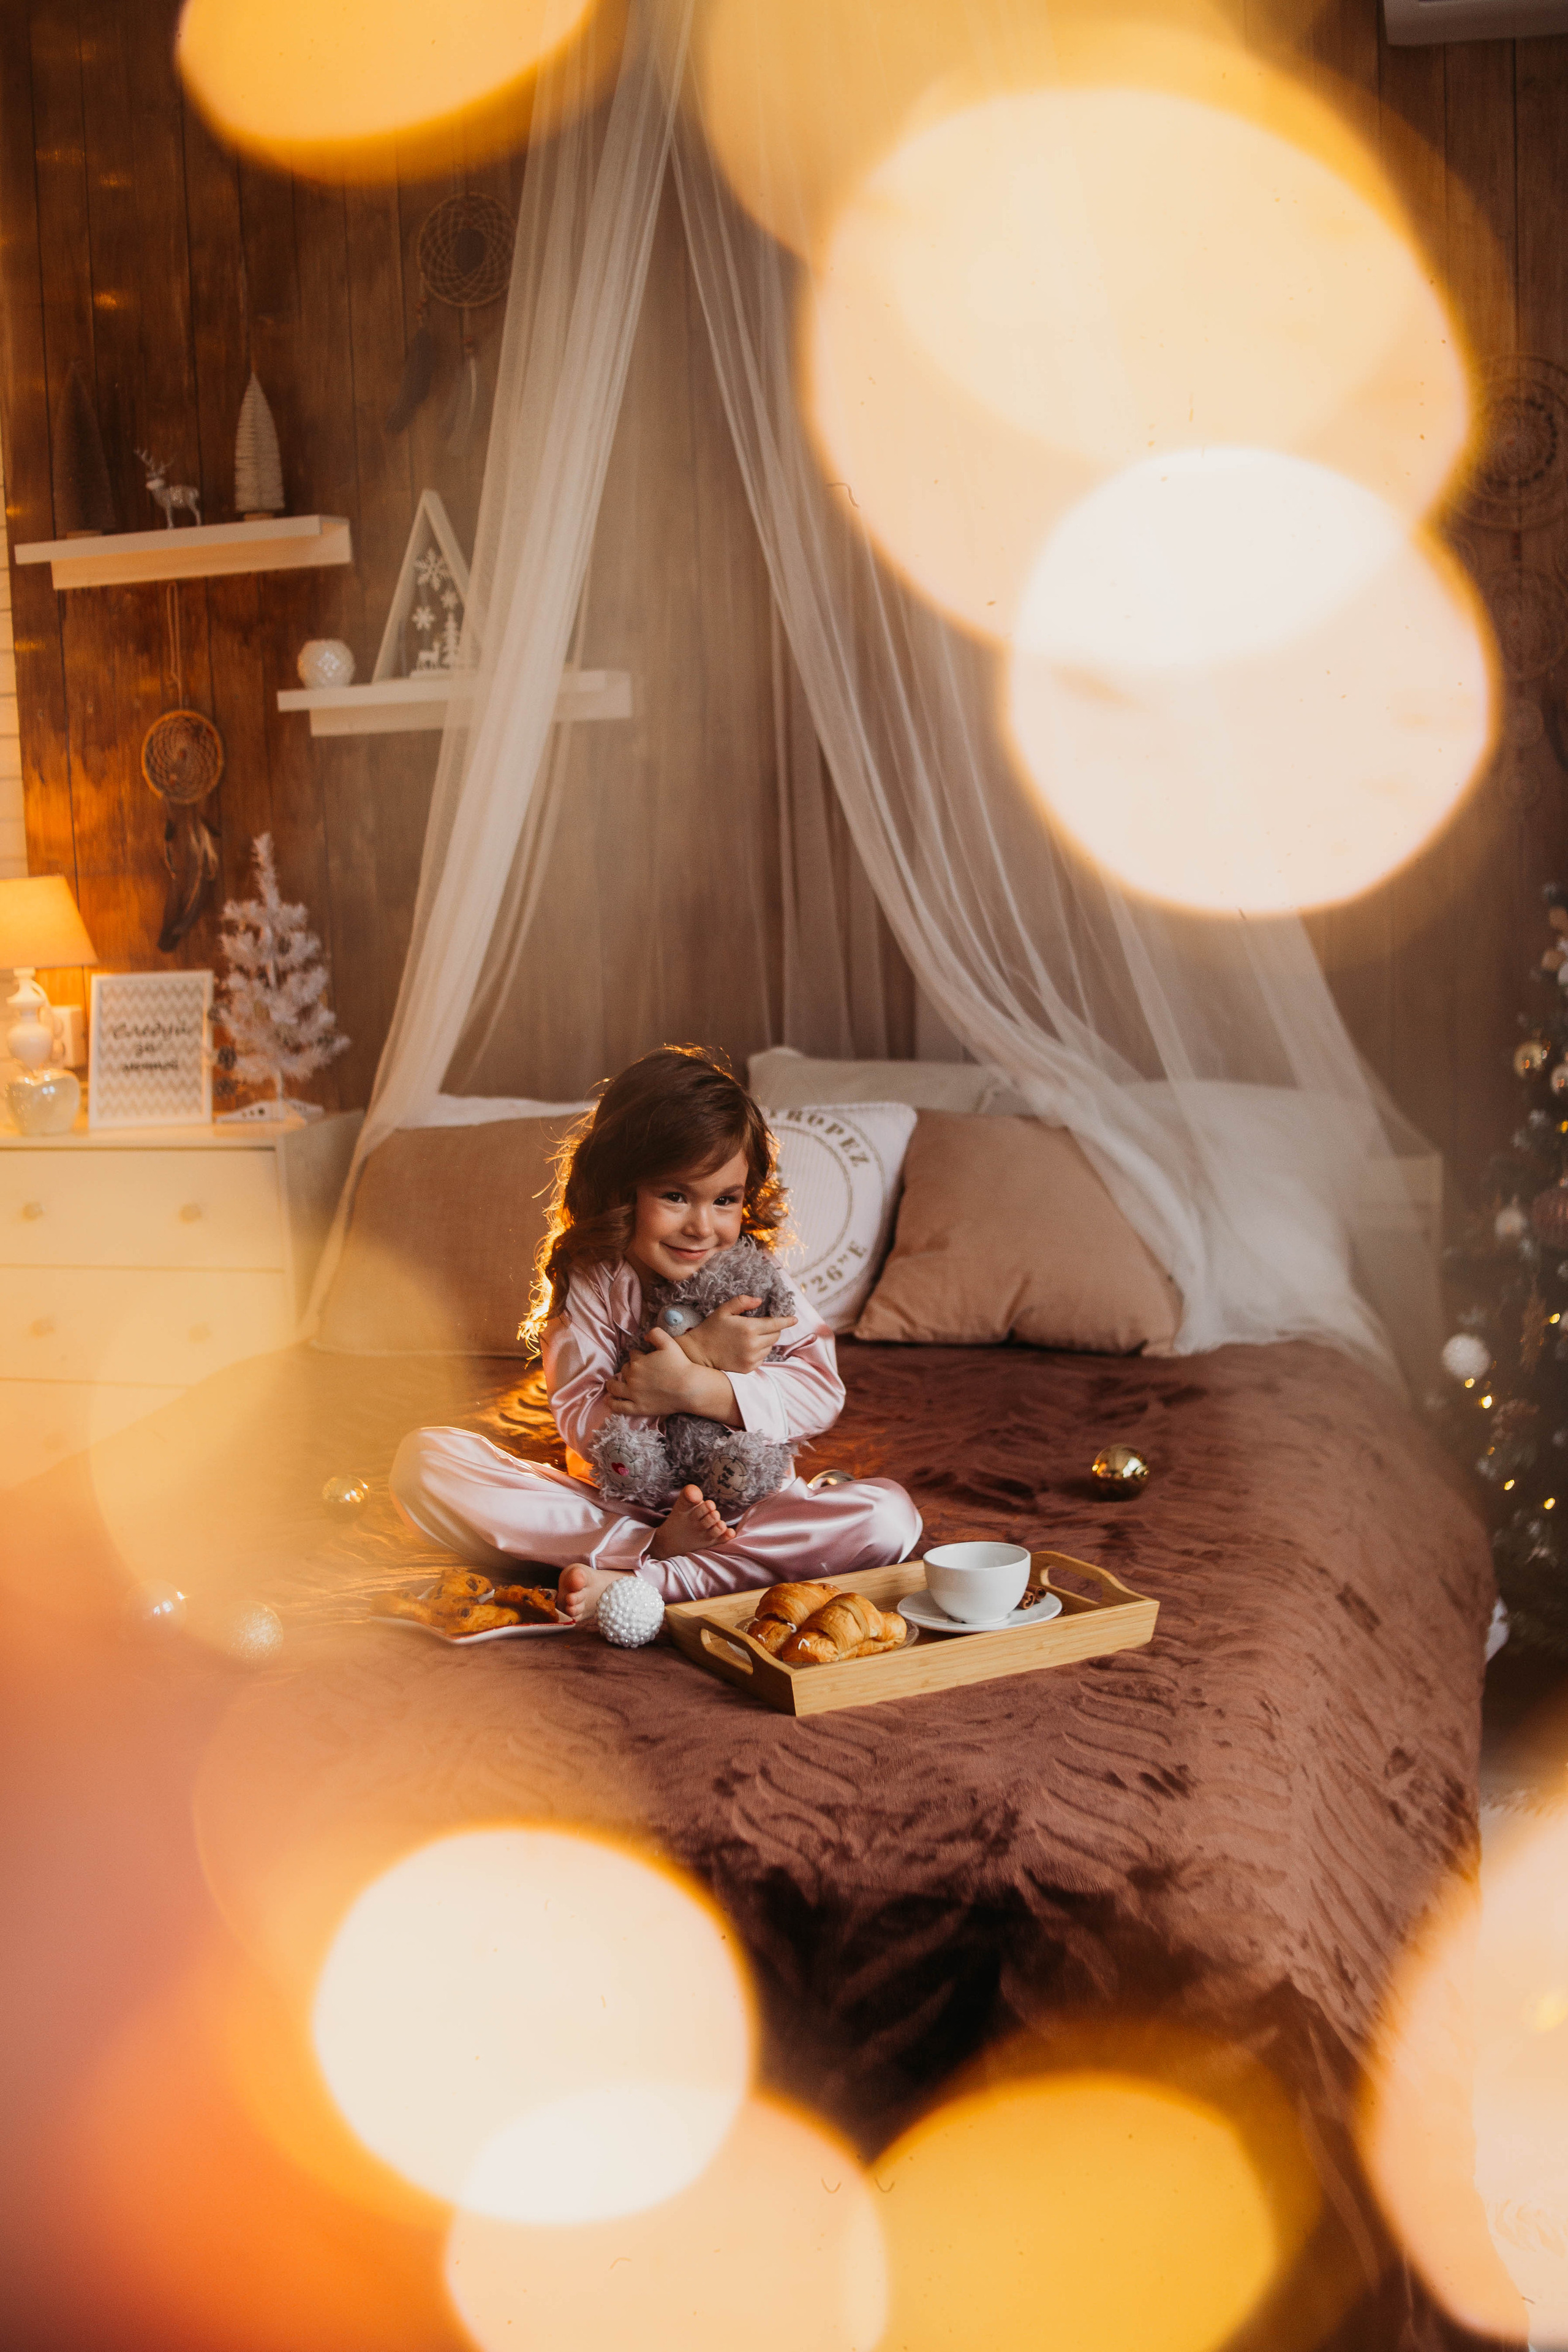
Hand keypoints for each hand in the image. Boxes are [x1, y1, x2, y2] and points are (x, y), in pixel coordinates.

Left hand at [605, 1328, 705, 1418]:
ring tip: (611, 1384)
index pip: (633, 1355)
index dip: (637, 1355)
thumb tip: (645, 1335)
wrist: (689, 1388)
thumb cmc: (681, 1365)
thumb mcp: (670, 1343)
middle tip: (635, 1371)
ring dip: (611, 1384)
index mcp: (638, 1362)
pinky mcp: (638, 1407)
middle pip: (624, 1370)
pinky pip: (619, 1406)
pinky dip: (611, 1403)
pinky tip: (608, 1400)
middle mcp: (632, 1377)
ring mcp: (634, 1394)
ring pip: (615, 1388)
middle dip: (628, 1369)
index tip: (642, 1357)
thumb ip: (656, 1334)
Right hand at [680, 1295, 795, 1374]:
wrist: (698, 1353)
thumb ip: (742, 1302)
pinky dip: (759, 1352)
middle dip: (773, 1329)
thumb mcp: (723, 1311)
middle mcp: (754, 1345)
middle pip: (775, 1336)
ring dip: (765, 1341)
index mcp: (749, 1328)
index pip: (776, 1324)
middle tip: (761, 1326)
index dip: (786, 1321)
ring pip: (769, 1347)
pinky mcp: (749, 1368)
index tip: (794, 1319)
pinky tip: (746, 1348)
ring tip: (750, 1338)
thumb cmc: (711, 1329)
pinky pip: (762, 1358)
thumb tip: (759, 1300)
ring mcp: (752, 1358)